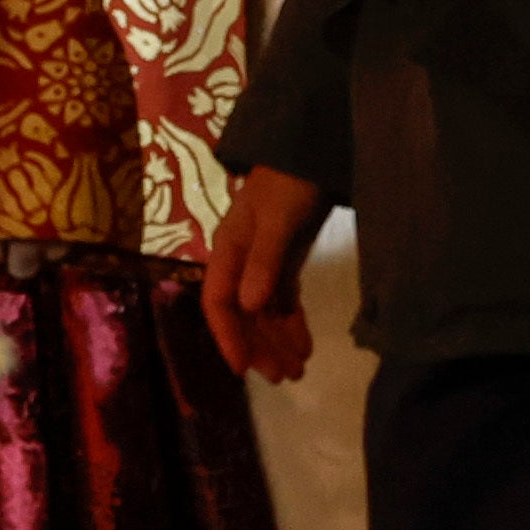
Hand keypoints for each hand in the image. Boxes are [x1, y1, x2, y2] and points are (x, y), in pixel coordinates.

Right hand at [205, 165, 329, 382]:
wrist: (311, 151)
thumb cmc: (289, 180)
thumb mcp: (276, 219)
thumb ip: (264, 262)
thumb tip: (249, 307)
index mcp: (228, 250)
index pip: (218, 303)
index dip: (227, 336)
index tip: (242, 368)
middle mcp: (241, 262)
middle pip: (242, 315)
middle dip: (258, 347)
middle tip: (281, 378)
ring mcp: (262, 263)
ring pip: (263, 313)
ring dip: (277, 342)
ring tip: (297, 371)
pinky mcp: (284, 261)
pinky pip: (283, 302)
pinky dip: (292, 325)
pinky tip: (304, 347)